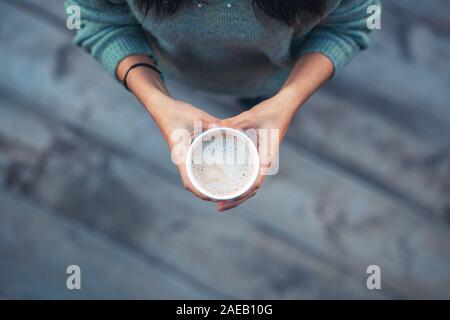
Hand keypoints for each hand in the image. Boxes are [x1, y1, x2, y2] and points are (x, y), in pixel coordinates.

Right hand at [150, 94, 218, 200]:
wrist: (161, 106)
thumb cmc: (175, 111)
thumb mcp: (196, 115)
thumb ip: (211, 122)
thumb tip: (224, 128)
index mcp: (181, 155)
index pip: (188, 182)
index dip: (199, 193)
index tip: (212, 198)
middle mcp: (181, 158)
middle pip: (191, 185)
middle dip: (205, 193)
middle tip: (223, 195)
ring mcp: (182, 156)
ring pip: (192, 177)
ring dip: (204, 185)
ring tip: (222, 188)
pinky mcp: (185, 152)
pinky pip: (194, 167)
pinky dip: (203, 174)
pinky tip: (217, 172)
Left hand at [214, 90, 297, 210]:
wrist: (286, 105)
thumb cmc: (272, 111)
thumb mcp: (250, 117)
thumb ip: (232, 123)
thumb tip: (213, 127)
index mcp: (267, 158)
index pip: (255, 183)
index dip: (242, 194)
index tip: (228, 200)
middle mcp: (265, 162)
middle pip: (252, 190)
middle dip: (236, 200)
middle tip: (218, 207)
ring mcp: (262, 160)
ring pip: (251, 184)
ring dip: (238, 194)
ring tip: (220, 201)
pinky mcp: (259, 156)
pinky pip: (249, 173)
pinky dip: (239, 182)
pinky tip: (226, 183)